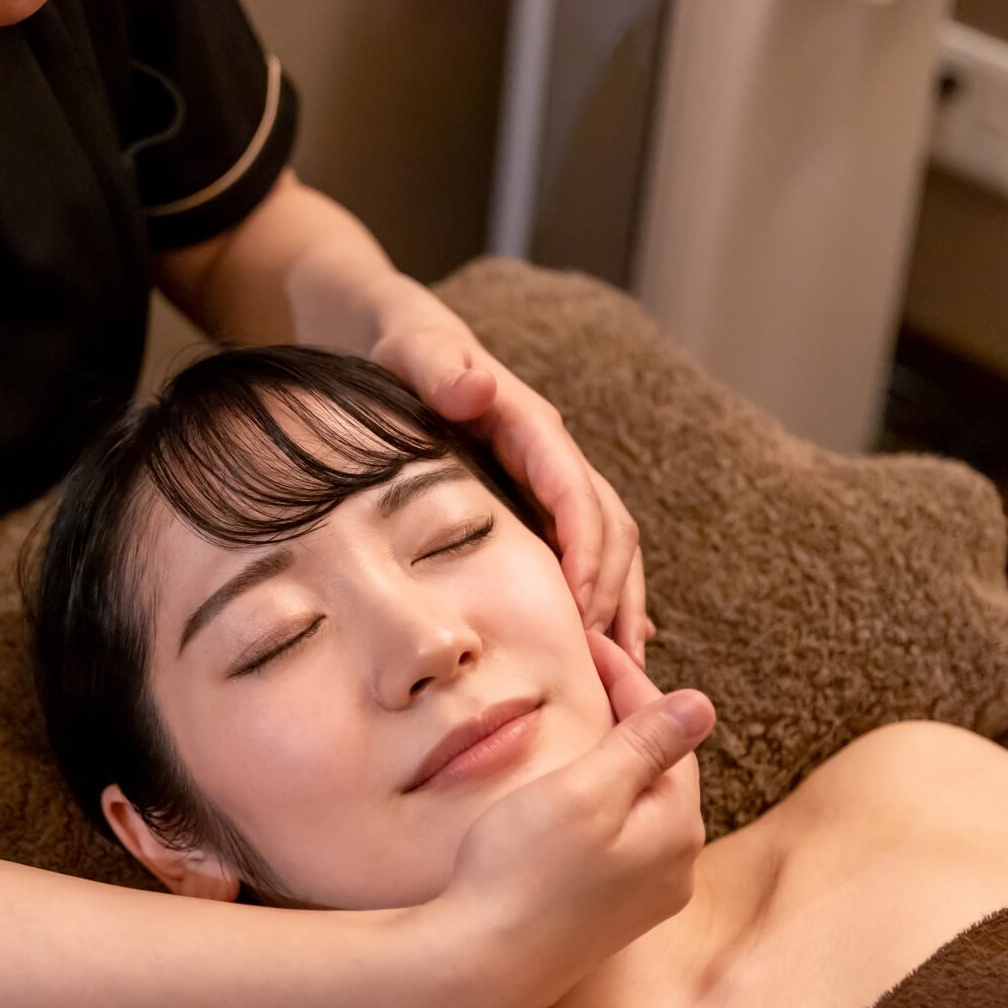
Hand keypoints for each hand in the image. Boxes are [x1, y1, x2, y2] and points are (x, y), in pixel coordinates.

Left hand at [370, 323, 654, 666]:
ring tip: (621, 676)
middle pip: (607, 526)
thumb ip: (437, 363)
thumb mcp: (407, 344)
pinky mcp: (535, 498)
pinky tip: (602, 650)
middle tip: (603, 665)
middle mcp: (551, 453)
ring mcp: (547, 478)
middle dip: (612, 594)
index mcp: (528, 423)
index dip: (585, 552)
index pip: (575, 493)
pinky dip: (599, 598)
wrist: (386, 331)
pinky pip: (581, 550)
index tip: (582, 610)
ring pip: (607, 545)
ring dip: (619, 606)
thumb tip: (478, 388)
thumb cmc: (395, 342)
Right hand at [413, 636, 711, 1007]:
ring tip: (576, 720)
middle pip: (659, 768)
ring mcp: (644, 896)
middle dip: (626, 716)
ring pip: (640, 804)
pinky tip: (569, 793)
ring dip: (612, 759)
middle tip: (584, 671)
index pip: (666, 731)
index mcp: (677, 826)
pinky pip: (620, 838)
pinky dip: (600, 801)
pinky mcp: (609, 914)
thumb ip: (646, 745)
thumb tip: (704, 704)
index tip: (589, 641)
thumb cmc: (524, 869)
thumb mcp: (586, 791)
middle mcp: (675, 865)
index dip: (628, 680)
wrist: (481, 962)